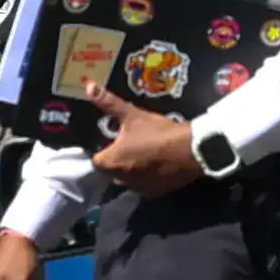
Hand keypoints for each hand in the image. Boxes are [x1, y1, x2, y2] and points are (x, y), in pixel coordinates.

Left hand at [90, 96, 211, 194]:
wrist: (190, 150)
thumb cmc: (157, 132)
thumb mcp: (132, 114)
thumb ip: (108, 102)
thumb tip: (88, 86)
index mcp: (111, 162)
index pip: (95, 160)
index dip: (101, 150)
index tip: (109, 141)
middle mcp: (121, 180)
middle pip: (110, 171)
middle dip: (116, 160)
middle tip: (127, 144)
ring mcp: (138, 189)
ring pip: (127, 179)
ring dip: (130, 169)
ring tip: (142, 152)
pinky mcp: (155, 193)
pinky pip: (144, 185)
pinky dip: (146, 177)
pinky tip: (154, 163)